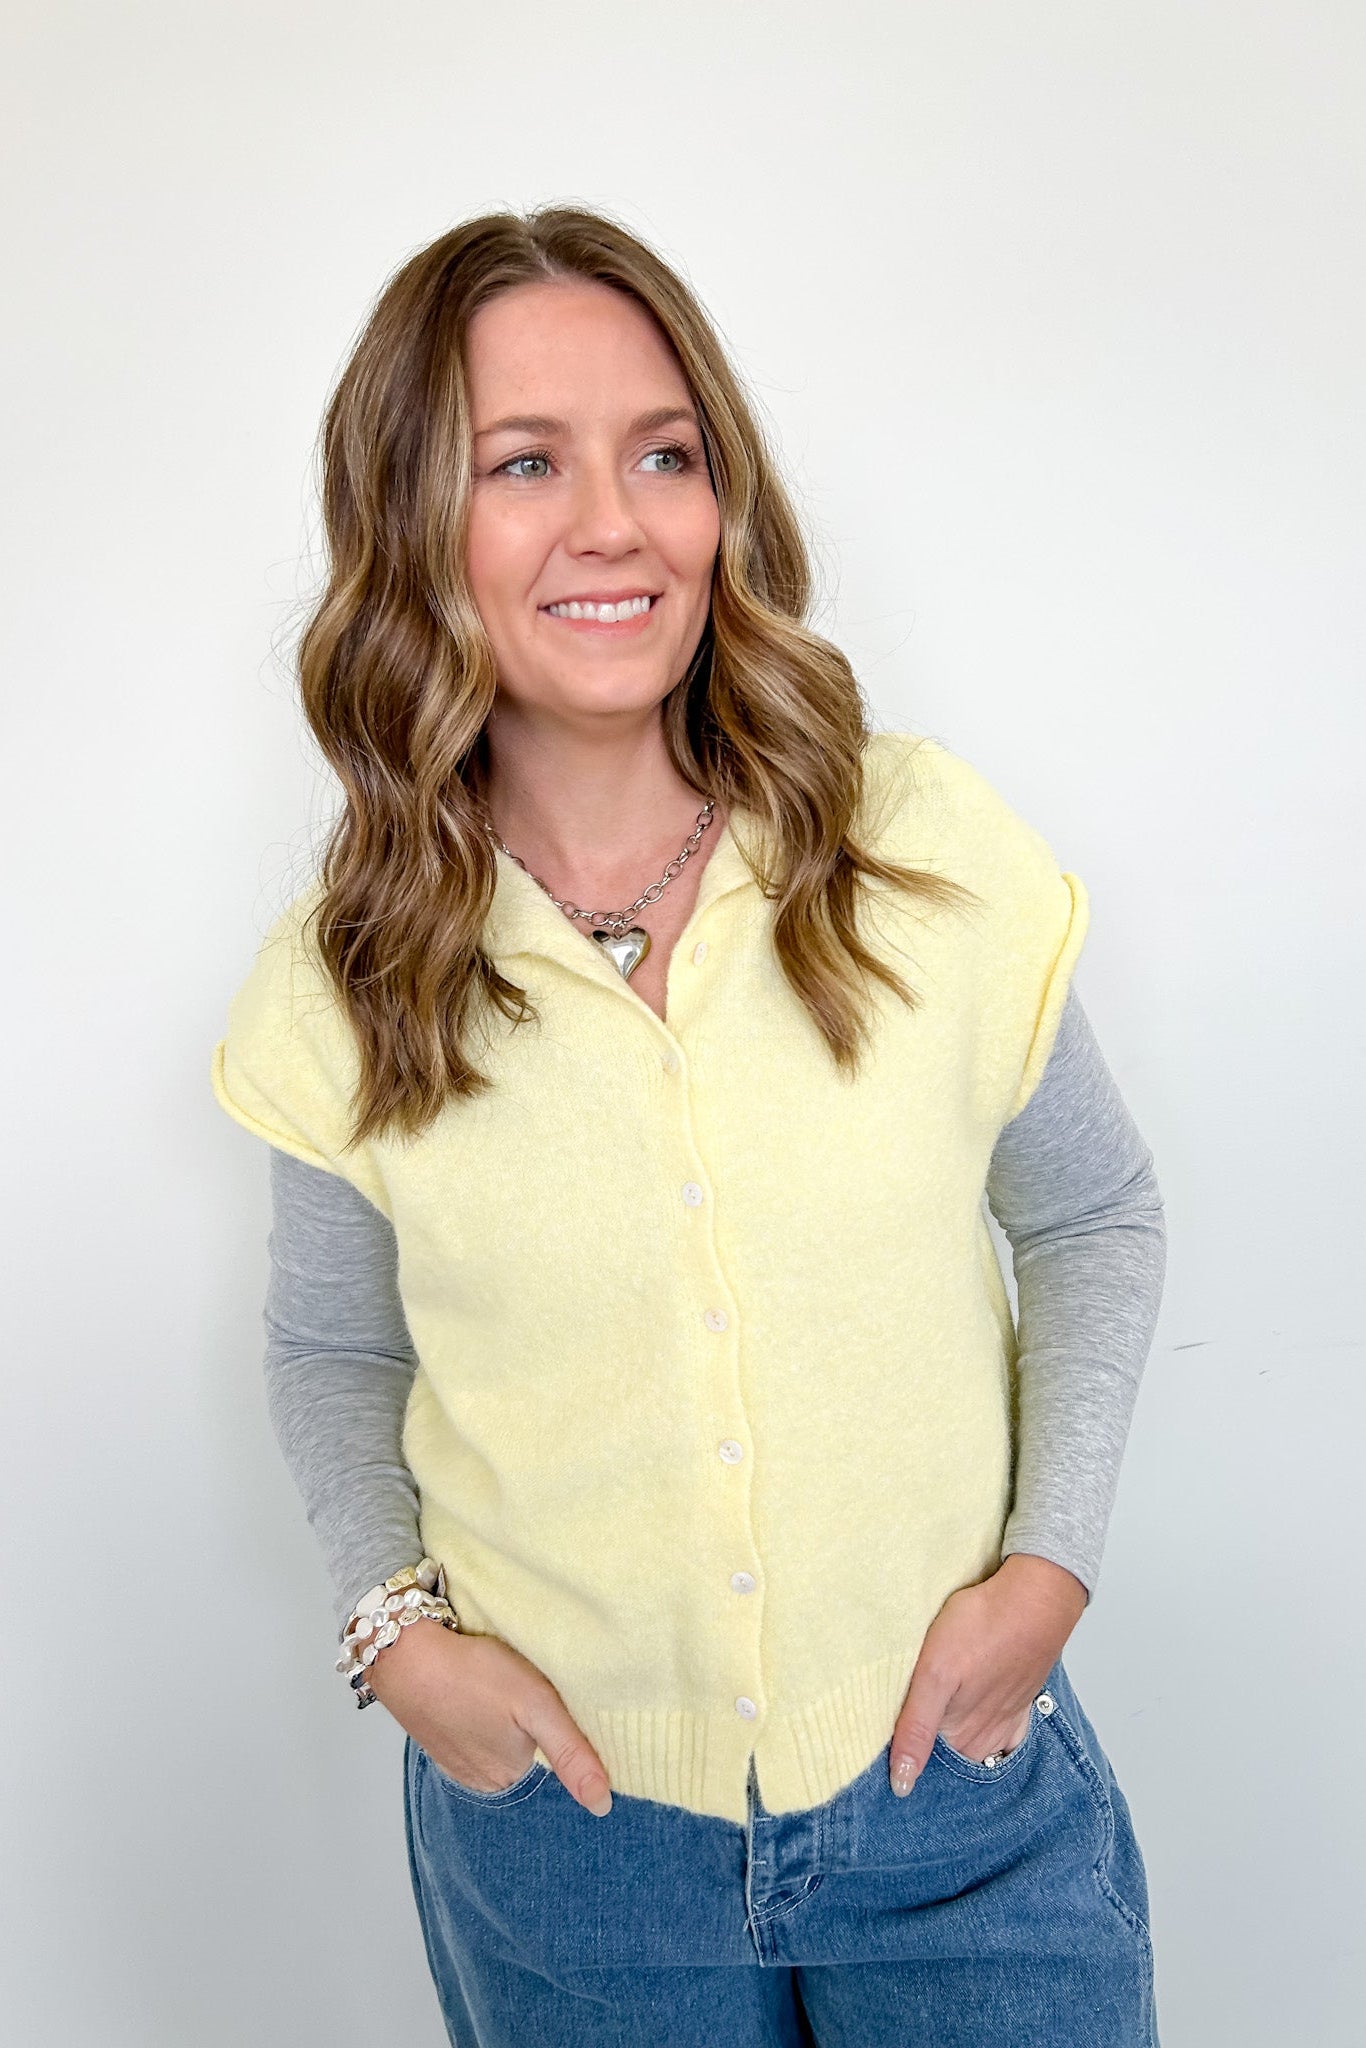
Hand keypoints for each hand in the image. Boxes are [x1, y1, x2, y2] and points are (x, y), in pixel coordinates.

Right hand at [364, 1620, 614, 1815]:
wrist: (404, 1652)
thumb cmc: (472, 1673)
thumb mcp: (536, 1705)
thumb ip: (571, 1752)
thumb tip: (602, 1805)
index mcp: (509, 1777)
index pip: (551, 1756)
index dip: (555, 1724)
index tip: (548, 1696)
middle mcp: (482, 1780)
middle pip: (523, 1749)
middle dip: (526, 1722)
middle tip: (520, 1685)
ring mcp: (454, 1760)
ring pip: (495, 1738)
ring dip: (499, 1715)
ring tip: (495, 1684)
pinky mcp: (436, 1737)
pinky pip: (470, 1729)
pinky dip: (475, 1711)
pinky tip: (473, 1688)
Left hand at [888, 1553, 1087, 1796]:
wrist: (1035, 1598)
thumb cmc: (983, 1627)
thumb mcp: (934, 1674)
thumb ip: (917, 1728)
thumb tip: (903, 1784)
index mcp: (961, 1735)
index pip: (927, 1767)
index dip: (906, 1764)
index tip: (887, 1761)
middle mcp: (984, 1735)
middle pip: (952, 1761)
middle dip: (931, 1761)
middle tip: (905, 1748)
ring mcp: (1005, 1718)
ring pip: (976, 1750)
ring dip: (957, 1752)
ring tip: (936, 1742)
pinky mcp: (1020, 1700)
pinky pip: (1005, 1736)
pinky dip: (992, 1742)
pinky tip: (982, 1736)